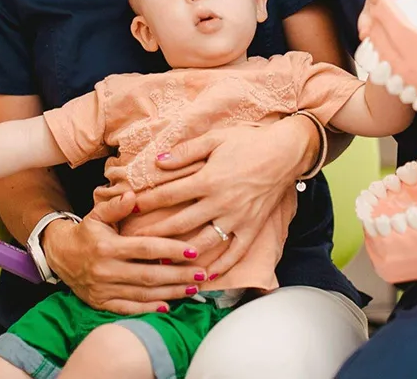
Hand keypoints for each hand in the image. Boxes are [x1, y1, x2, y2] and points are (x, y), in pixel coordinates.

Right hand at [43, 191, 207, 314]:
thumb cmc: (86, 232)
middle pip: (149, 274)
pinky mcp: (101, 302)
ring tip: (193, 289)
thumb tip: (133, 195)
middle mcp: (106, 270)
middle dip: (179, 275)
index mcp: (108, 247)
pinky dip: (148, 308)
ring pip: (143, 293)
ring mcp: (103, 289)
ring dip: (171, 292)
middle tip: (203, 274)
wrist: (59, 256)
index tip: (194, 251)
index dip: (171, 250)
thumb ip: (116, 206)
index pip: (146, 249)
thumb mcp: (97, 214)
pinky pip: (128, 308)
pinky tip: (167, 306)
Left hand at [128, 117, 310, 278]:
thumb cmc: (249, 142)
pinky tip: (205, 277)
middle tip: (134, 243)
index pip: (169, 194)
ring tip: (163, 263)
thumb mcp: (215, 139)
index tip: (130, 208)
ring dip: (182, 255)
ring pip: (204, 243)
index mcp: (209, 180)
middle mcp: (221, 203)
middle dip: (155, 234)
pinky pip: (235, 253)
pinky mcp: (253, 227)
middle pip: (181, 223)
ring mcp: (238, 218)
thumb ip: (186, 152)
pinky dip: (220, 267)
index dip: (147, 202)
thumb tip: (159, 161)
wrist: (286, 152)